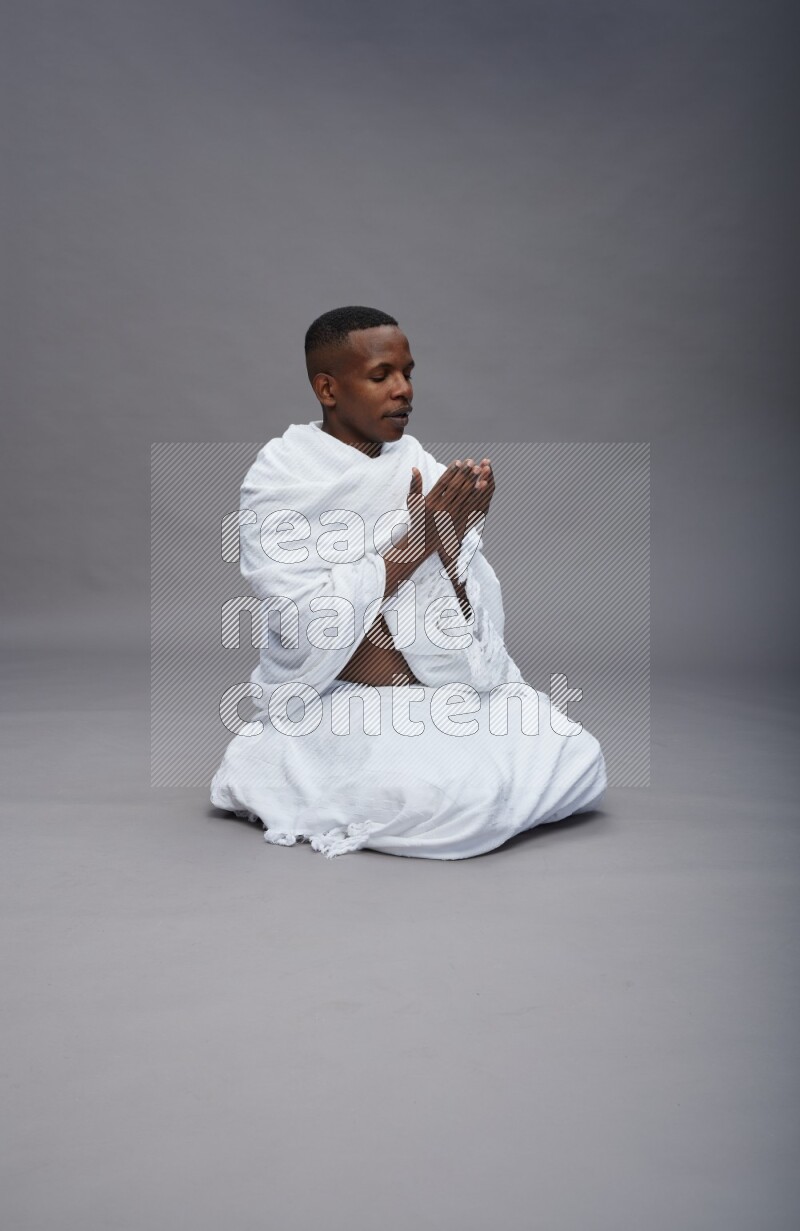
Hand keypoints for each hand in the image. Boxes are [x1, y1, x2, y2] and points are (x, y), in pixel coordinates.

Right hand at [383, 458, 494, 575]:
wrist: (425, 542)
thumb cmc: (418, 518)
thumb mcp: (413, 503)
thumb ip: (415, 486)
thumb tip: (414, 468)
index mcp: (430, 503)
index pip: (443, 483)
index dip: (451, 471)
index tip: (458, 461)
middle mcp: (442, 510)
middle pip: (456, 488)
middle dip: (464, 474)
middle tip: (471, 462)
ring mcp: (452, 517)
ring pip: (466, 495)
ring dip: (474, 481)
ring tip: (480, 469)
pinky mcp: (460, 521)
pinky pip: (472, 504)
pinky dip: (478, 494)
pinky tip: (484, 484)